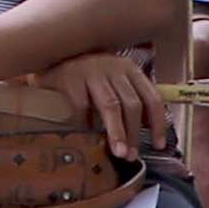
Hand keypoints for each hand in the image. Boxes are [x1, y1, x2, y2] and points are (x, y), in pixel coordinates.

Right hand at [49, 45, 159, 168]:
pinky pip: (82, 105)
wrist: (50, 52)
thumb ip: (127, 97)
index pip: (151, 97)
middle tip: (131, 155)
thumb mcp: (111, 78)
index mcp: (129, 69)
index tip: (158, 144)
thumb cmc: (85, 72)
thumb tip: (145, 129)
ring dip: (117, 132)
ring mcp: (91, 71)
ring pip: (111, 106)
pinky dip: (86, 122)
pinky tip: (86, 133)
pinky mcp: (70, 78)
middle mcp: (113, 68)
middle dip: (134, 133)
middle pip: (131, 104)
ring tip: (118, 151)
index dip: (158, 123)